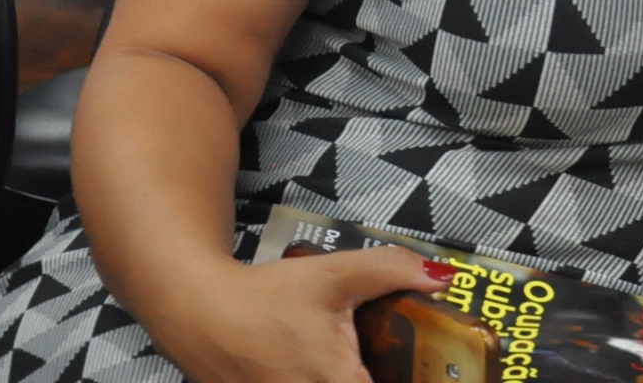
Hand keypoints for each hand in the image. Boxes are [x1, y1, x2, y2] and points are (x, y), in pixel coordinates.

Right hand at [147, 246, 448, 382]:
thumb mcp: (336, 274)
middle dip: (388, 375)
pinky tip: (327, 370)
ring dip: (350, 378)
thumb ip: (393, 271)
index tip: (430, 370)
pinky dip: (325, 382)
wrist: (199, 313)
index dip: (416, 378)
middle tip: (403, 364)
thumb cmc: (267, 297)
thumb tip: (443, 277)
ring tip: (362, 361)